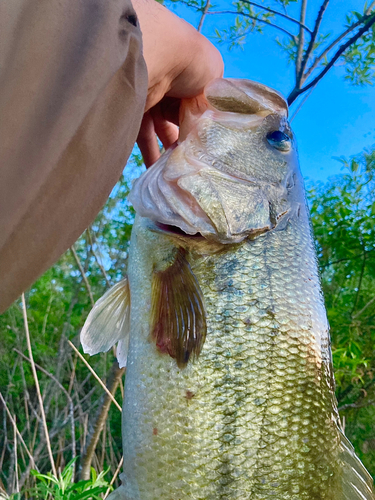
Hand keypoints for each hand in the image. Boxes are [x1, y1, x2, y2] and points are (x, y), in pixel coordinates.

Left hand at [133, 0, 223, 166]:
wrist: (156, 55)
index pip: (200, 108)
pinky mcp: (135, 113)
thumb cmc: (191, 62)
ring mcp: (152, 101)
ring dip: (170, 153)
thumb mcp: (214, 77)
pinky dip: (151, 155)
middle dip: (188, 142)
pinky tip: (160, 171)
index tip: (209, 149)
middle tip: (196, 164)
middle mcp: (172, 89)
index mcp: (192, 77)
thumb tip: (210, 124)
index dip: (205, 128)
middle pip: (181, 122)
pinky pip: (144, 138)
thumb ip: (214, 100)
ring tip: (180, 173)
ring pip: (163, 133)